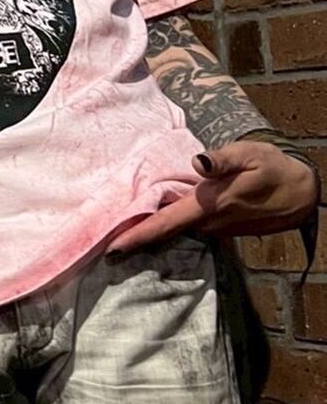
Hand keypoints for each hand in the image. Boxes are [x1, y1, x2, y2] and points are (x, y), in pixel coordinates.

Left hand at [106, 139, 320, 254]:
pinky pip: (189, 229)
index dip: (139, 236)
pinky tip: (150, 221)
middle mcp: (210, 223)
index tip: (113, 249)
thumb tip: (197, 162)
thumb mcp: (249, 154)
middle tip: (100, 240)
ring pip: (177, 231)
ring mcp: (216, 229)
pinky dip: (168, 227)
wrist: (303, 194)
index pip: (167, 223)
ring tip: (116, 230)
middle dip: (135, 237)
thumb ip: (222, 159)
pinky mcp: (221, 229)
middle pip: (165, 232)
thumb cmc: (272, 168)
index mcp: (210, 205)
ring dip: (150, 232)